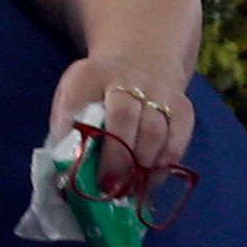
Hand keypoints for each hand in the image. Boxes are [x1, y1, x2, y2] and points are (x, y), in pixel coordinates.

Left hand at [52, 54, 196, 193]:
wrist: (142, 57)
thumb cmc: (98, 89)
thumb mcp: (74, 94)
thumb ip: (66, 126)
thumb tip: (63, 172)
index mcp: (90, 76)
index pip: (79, 103)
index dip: (76, 137)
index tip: (71, 167)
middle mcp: (127, 80)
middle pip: (123, 117)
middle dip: (115, 157)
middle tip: (106, 186)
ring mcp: (159, 92)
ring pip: (154, 131)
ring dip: (140, 165)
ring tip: (127, 189)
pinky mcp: (182, 107)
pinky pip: (178, 138)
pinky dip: (164, 164)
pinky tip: (150, 180)